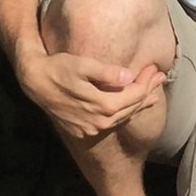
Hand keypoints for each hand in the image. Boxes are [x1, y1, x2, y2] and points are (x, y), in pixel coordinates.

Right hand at [15, 49, 166, 138]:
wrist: (35, 81)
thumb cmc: (59, 67)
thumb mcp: (83, 65)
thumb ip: (107, 72)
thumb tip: (128, 76)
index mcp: (102, 106)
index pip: (134, 95)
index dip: (147, 82)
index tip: (156, 69)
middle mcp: (99, 122)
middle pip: (131, 108)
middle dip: (147, 92)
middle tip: (161, 78)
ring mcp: (91, 129)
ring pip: (122, 117)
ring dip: (138, 104)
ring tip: (152, 94)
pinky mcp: (83, 130)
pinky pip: (110, 122)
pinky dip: (123, 112)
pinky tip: (129, 106)